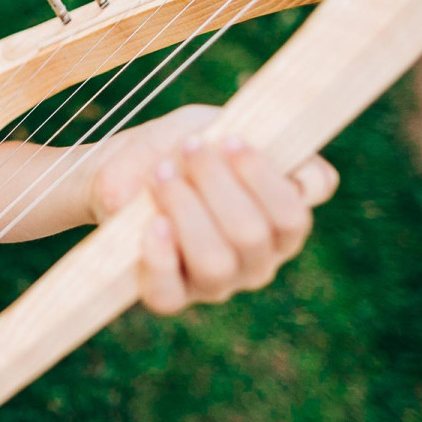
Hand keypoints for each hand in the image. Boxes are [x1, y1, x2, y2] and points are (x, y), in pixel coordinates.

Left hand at [90, 105, 338, 313]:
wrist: (124, 170)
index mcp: (282, 215)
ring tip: (161, 174)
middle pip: (252, 234)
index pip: (297, 210)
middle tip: (189, 148)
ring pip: (216, 264)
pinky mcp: (173, 295)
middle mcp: (260, 256)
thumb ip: (237, 132)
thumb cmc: (176, 148)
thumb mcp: (205, 125)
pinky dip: (160, 259)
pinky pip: (169, 295)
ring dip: (186, 213)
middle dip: (216, 184)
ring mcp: (218, 282)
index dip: (265, 176)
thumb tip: (266, 162)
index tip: (231, 140)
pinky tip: (153, 224)